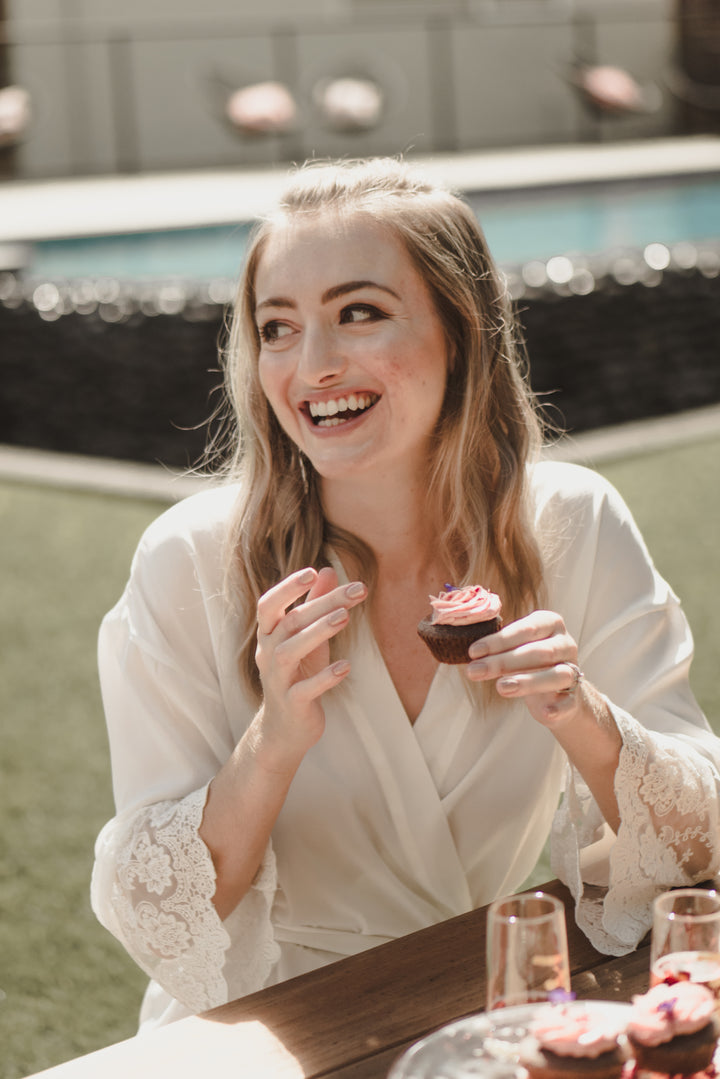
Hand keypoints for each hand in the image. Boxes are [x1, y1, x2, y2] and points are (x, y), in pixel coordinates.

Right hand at [254, 566, 366, 763]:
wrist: (284, 728)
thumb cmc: (298, 674)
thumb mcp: (306, 638)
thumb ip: (314, 605)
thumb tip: (326, 569)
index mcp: (269, 635)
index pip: (269, 604)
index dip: (288, 587)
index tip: (314, 571)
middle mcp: (268, 653)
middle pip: (289, 622)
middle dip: (322, 603)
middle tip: (356, 590)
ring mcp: (278, 680)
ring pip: (290, 651)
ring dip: (318, 632)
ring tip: (345, 618)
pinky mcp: (292, 704)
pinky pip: (305, 689)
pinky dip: (324, 677)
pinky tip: (345, 666)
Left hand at [465, 610, 584, 728]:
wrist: (559, 691)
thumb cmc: (528, 661)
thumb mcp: (516, 646)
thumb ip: (499, 646)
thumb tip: (471, 652)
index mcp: (550, 623)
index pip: (525, 629)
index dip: (499, 641)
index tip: (472, 652)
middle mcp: (565, 644)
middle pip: (537, 652)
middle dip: (503, 662)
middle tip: (474, 671)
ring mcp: (573, 670)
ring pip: (555, 675)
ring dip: (527, 681)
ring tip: (500, 688)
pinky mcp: (575, 698)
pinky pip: (569, 702)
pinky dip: (558, 708)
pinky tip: (545, 712)